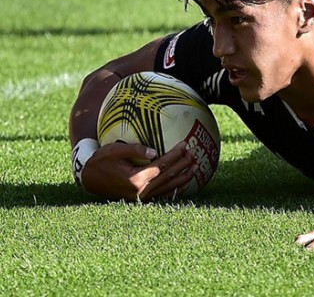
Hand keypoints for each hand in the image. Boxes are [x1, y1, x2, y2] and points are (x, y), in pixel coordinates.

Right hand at [80, 141, 196, 201]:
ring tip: (195, 166)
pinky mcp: (140, 199)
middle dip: (183, 164)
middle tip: (195, 152)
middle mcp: (141, 191)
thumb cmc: (101, 160)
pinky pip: (162, 194)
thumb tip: (155, 151)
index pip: (162, 165)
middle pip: (168, 176)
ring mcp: (141, 197)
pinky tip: (183, 181)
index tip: (185, 144)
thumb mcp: (116, 151)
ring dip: (183, 176)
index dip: (176, 154)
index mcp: (135, 178)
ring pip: (168, 187)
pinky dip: (174, 187)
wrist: (89, 178)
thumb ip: (136, 150)